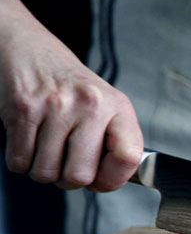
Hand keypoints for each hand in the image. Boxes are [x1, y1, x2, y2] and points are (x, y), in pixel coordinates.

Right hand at [0, 15, 142, 191]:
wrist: (32, 51)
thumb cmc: (73, 87)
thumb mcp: (107, 106)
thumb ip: (115, 142)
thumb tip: (108, 182)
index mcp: (118, 107)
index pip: (129, 157)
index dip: (113, 179)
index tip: (101, 179)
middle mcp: (90, 105)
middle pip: (79, 176)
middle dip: (69, 180)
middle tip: (67, 163)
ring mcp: (56, 107)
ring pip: (46, 173)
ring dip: (43, 170)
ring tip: (48, 148)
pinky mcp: (23, 109)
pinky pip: (19, 162)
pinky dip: (21, 160)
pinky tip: (30, 142)